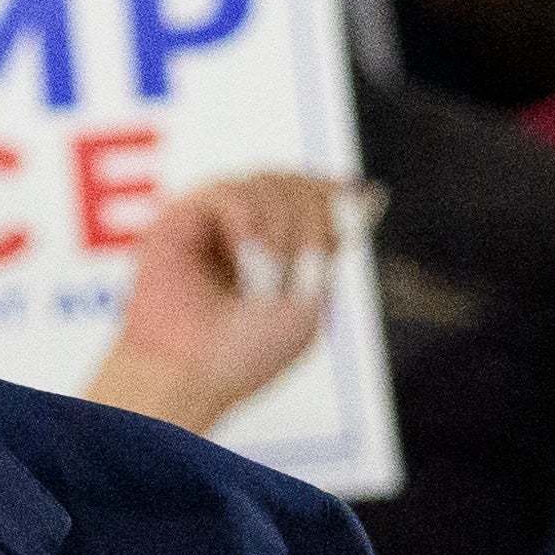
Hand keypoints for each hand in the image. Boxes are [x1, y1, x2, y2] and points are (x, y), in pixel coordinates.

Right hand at [88, 173, 355, 432]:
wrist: (193, 373)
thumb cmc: (247, 350)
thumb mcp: (311, 297)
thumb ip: (333, 241)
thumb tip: (370, 190)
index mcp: (278, 248)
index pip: (314, 194)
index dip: (331, 197)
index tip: (346, 213)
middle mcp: (247, 227)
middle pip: (296, 184)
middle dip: (311, 223)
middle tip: (300, 270)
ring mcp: (215, 220)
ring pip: (267, 181)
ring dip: (281, 229)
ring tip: (264, 277)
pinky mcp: (183, 216)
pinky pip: (232, 190)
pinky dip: (249, 221)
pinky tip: (242, 253)